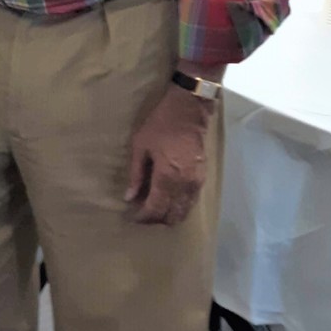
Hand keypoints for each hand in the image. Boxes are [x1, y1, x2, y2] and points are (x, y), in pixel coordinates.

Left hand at [124, 84, 212, 224]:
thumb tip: (129, 197)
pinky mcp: (202, 179)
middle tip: (142, 214)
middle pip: (171, 216)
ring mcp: (196, 184)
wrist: (188, 111)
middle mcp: (184, 186)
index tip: (132, 217)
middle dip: (156, 220)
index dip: (143, 217)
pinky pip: (191, 202)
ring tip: (153, 209)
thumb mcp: (140, 146)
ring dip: (169, 215)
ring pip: (184, 212)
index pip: (156, 209)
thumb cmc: (160, 125)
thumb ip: (136, 174)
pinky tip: (168, 201)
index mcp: (166, 178)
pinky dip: (179, 207)